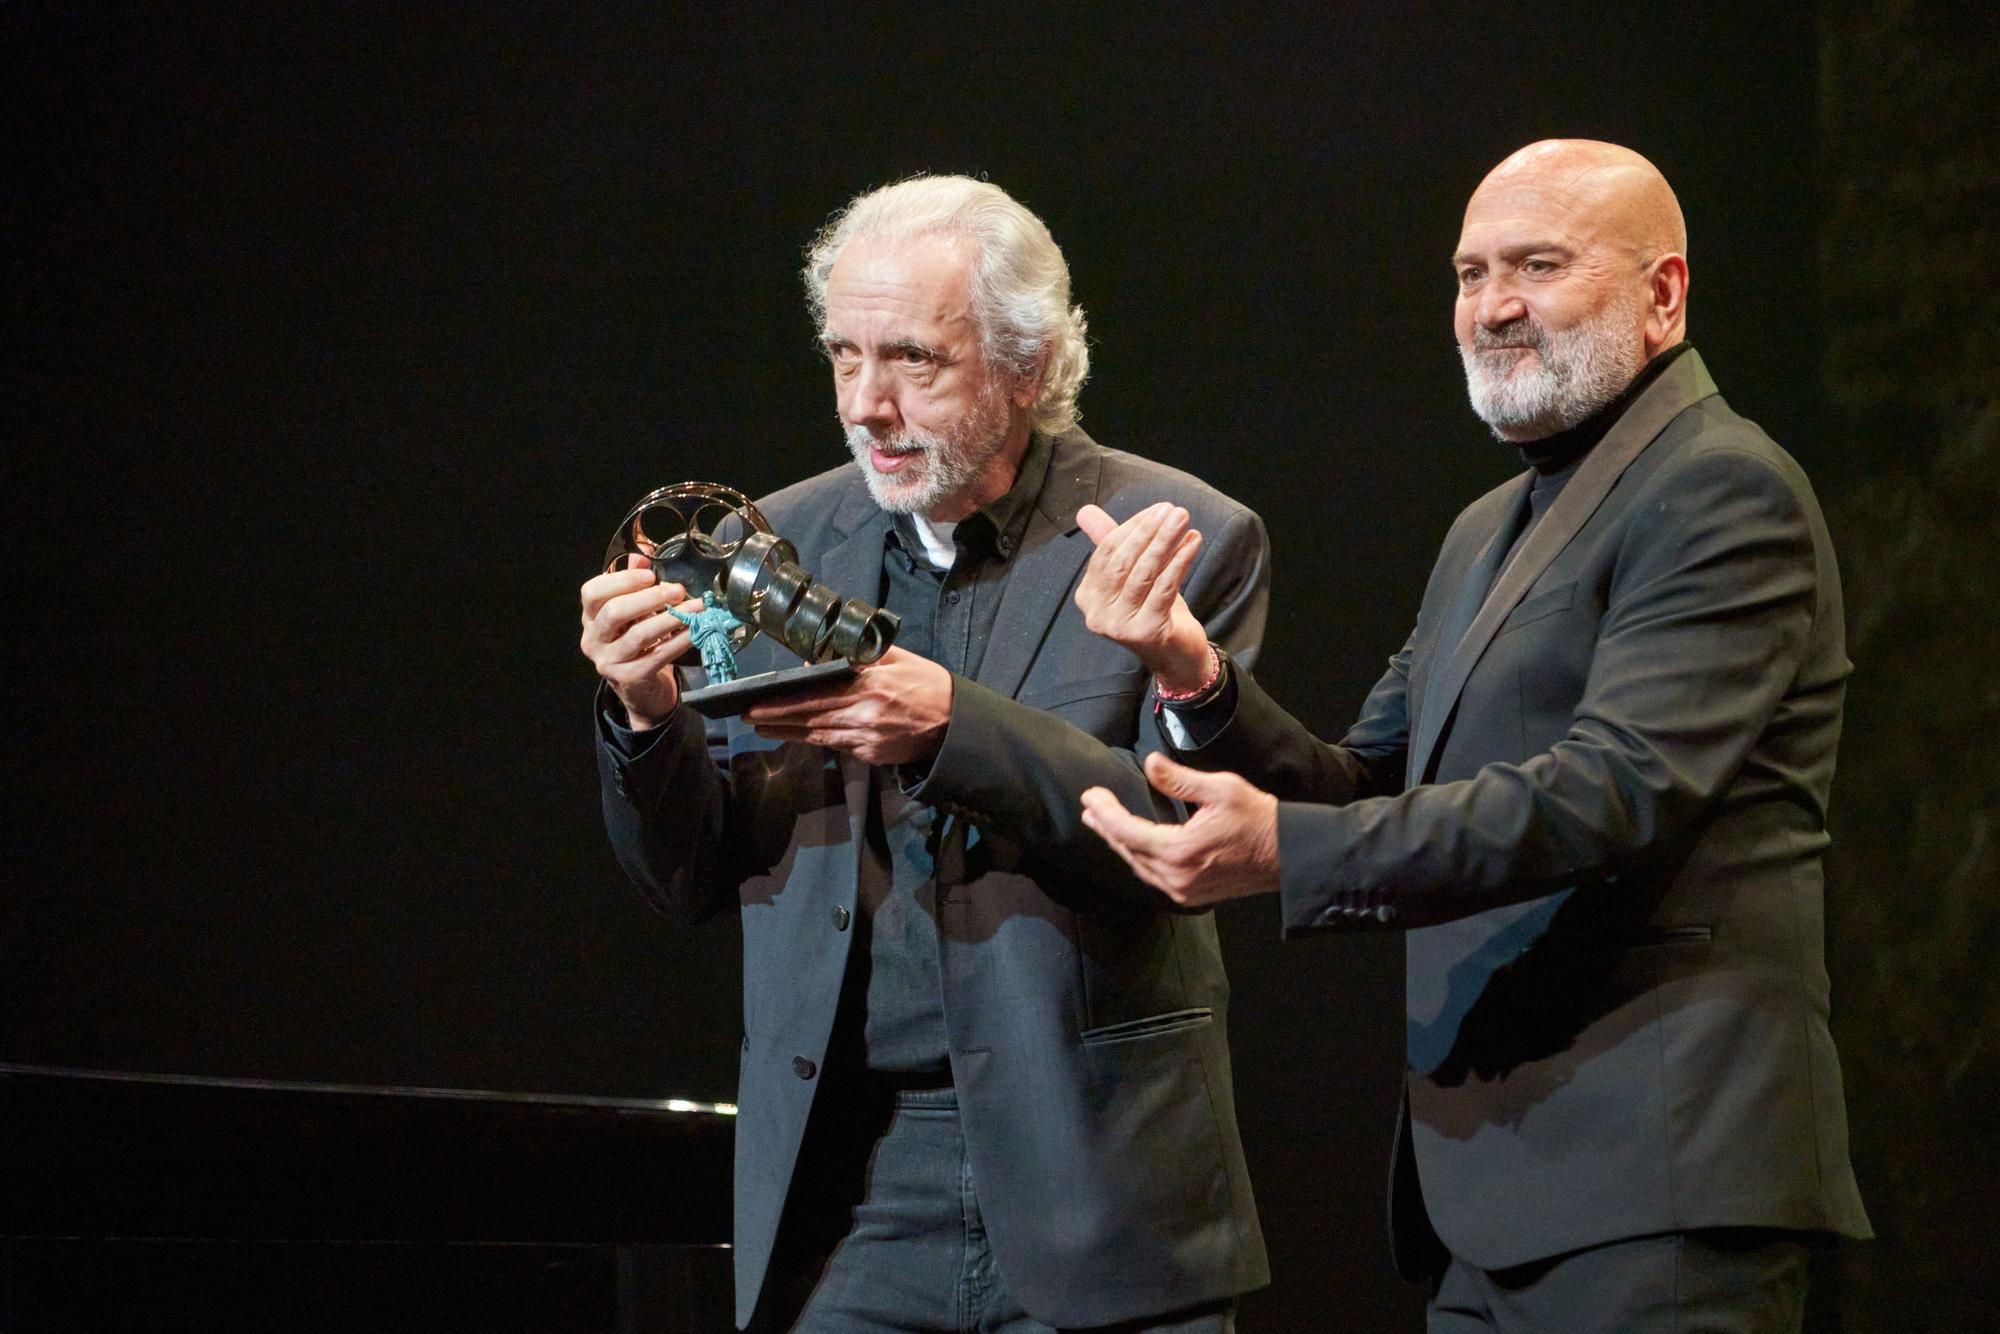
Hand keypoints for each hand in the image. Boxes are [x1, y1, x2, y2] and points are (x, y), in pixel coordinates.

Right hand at [579, 556, 699, 728]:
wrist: (641, 688)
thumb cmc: (638, 643)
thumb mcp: (633, 611)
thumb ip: (634, 582)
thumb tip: (643, 553)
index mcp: (590, 617)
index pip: (592, 592)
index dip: (621, 580)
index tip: (650, 574)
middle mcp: (593, 639)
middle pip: (614, 611)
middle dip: (649, 597)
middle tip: (677, 591)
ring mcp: (608, 661)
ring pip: (639, 634)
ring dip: (671, 618)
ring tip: (695, 608)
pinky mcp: (629, 678)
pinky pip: (659, 655)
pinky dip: (680, 640)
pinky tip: (695, 631)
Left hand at [742, 646, 952, 765]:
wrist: (955, 723)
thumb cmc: (927, 684)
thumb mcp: (898, 658)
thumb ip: (860, 656)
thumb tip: (820, 659)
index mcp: (871, 686)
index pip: (817, 695)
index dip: (785, 702)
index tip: (759, 702)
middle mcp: (865, 714)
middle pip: (811, 717)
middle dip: (777, 718)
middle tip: (749, 716)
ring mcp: (867, 738)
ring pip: (818, 735)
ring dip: (787, 732)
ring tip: (762, 727)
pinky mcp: (871, 755)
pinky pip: (836, 746)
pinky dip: (813, 740)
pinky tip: (795, 735)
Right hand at [1074, 502, 1212, 692]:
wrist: (1176, 656)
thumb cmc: (1154, 611)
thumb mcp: (1132, 574)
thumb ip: (1111, 543)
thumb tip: (1085, 511)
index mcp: (1087, 597)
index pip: (1107, 552)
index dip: (1133, 527)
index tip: (1159, 509)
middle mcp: (1097, 613)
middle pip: (1123, 561)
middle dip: (1149, 531)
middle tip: (1174, 510)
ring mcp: (1119, 625)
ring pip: (1143, 573)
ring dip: (1166, 542)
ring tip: (1183, 520)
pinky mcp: (1145, 632)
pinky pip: (1163, 588)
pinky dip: (1179, 562)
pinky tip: (1192, 543)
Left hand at [1079, 753, 1279, 906]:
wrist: (1287, 855)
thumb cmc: (1257, 819)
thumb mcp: (1220, 789)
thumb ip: (1179, 780)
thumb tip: (1150, 763)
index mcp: (1179, 851)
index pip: (1127, 832)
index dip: (1105, 813)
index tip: (1091, 795)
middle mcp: (1176, 877)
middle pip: (1128, 851)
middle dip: (1105, 827)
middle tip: (1089, 807)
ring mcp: (1183, 890)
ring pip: (1139, 866)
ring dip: (1119, 843)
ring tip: (1102, 824)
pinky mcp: (1192, 895)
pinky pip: (1154, 876)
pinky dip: (1138, 858)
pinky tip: (1133, 845)